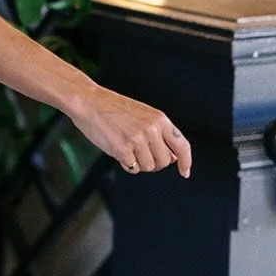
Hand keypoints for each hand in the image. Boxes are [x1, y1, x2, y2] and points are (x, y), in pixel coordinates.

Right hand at [70, 83, 191, 177]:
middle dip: (155, 163)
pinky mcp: (122, 149)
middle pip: (164, 161)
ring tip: (128, 150)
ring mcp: (137, 140)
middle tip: (142, 155)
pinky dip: (127, 164)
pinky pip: (133, 168)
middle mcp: (151, 129)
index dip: (186, 161)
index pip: (182, 145)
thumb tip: (173, 158)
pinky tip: (119, 151)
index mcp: (160, 119)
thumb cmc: (114, 109)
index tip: (185, 172)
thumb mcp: (143, 115)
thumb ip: (159, 133)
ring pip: (149, 166)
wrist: (89, 102)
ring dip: (139, 164)